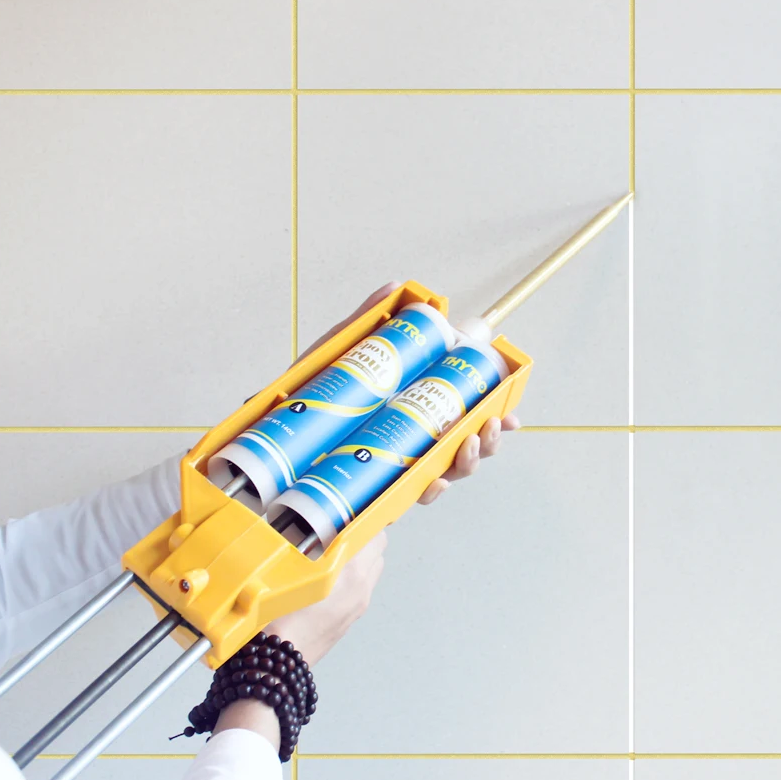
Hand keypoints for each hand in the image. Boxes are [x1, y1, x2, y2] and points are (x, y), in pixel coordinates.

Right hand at [212, 532, 386, 746]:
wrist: (276, 665)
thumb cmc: (278, 622)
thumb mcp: (291, 571)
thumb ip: (311, 544)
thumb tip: (321, 524)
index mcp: (352, 574)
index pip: (376, 533)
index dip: (364, 517)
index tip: (350, 509)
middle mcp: (361, 589)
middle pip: (377, 549)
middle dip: (360, 534)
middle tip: (335, 525)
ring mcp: (358, 606)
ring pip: (370, 568)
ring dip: (356, 555)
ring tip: (327, 548)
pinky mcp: (349, 618)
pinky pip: (359, 587)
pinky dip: (349, 575)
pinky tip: (323, 573)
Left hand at [295, 282, 520, 506]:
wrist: (271, 460)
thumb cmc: (305, 405)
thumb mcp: (336, 358)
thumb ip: (364, 323)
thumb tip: (395, 284)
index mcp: (407, 411)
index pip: (458, 411)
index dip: (490, 411)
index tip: (509, 408)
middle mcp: (406, 442)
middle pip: (461, 443)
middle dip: (486, 439)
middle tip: (492, 426)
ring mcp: (394, 469)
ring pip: (446, 470)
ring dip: (467, 462)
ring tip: (467, 447)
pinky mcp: (378, 495)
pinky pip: (412, 495)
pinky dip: (429, 489)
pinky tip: (434, 481)